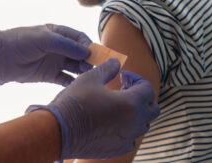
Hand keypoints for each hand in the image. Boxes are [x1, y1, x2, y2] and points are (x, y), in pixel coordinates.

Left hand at [0, 24, 91, 86]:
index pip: (80, 38)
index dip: (88, 46)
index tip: (94, 54)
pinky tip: (78, 86)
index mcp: (58, 33)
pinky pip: (65, 79)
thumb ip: (66, 45)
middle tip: (93, 68)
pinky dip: (72, 82)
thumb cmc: (21, 42)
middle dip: (88, 60)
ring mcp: (55, 61)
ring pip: (74, 67)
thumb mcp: (45, 39)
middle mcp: (59, 47)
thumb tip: (87, 53)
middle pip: (80, 54)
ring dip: (82, 71)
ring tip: (87, 76)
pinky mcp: (49, 75)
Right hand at [26, 59, 159, 159]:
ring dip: (137, 113)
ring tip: (119, 105)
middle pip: (153, 109)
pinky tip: (114, 123)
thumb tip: (116, 63)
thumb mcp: (90, 78)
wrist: (57, 131)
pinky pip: (132, 139)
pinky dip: (128, 130)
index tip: (123, 77)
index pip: (148, 89)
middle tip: (126, 90)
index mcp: (131, 104)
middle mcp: (134, 123)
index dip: (137, 79)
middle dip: (143, 96)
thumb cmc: (74, 103)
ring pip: (144, 125)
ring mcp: (126, 138)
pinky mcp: (116, 150)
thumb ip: (107, 69)